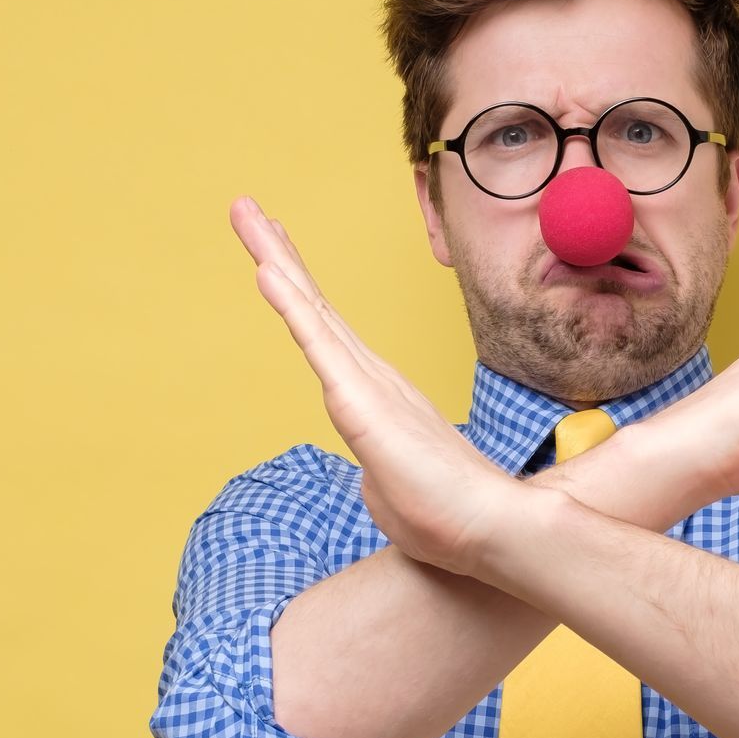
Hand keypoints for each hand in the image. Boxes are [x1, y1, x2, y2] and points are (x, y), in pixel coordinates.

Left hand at [228, 196, 525, 576]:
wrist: (490, 529)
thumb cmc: (447, 519)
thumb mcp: (391, 492)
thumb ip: (376, 472)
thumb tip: (373, 476)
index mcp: (374, 395)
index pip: (326, 334)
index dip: (298, 292)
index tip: (274, 255)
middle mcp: (371, 376)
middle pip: (314, 306)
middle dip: (278, 254)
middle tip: (248, 208)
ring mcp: (366, 384)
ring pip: (311, 311)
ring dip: (275, 260)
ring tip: (248, 214)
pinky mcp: (361, 402)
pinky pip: (318, 344)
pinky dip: (291, 305)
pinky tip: (267, 271)